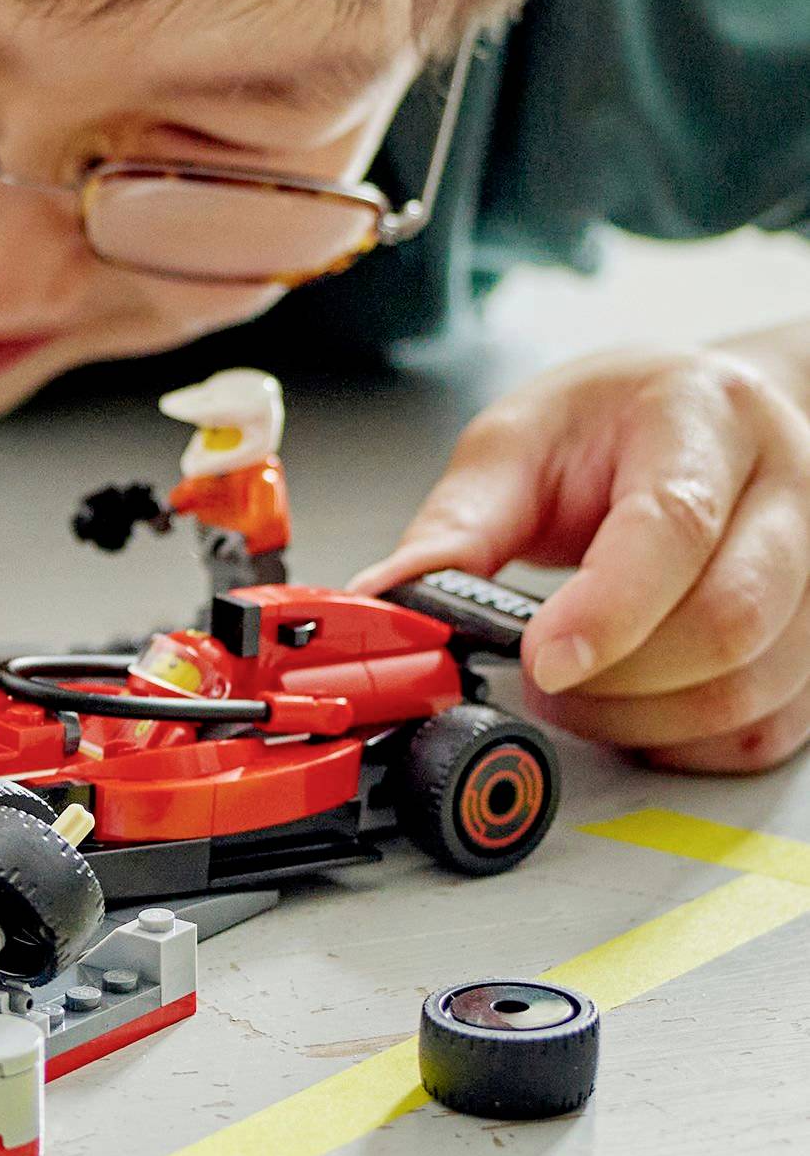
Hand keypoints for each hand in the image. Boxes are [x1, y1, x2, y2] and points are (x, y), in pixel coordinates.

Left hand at [353, 346, 809, 773]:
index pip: (673, 528)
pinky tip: (633, 705)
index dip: (607, 611)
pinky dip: (682, 742)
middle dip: (613, 677)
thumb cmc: (614, 424)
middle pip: (728, 622)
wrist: (705, 413)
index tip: (541, 661)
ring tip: (574, 683)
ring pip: (749, 690)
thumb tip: (385, 601)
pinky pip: (763, 728)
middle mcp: (790, 491)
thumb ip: (458, 525)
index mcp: (707, 419)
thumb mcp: (518, 442)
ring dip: (639, 719)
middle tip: (538, 671)